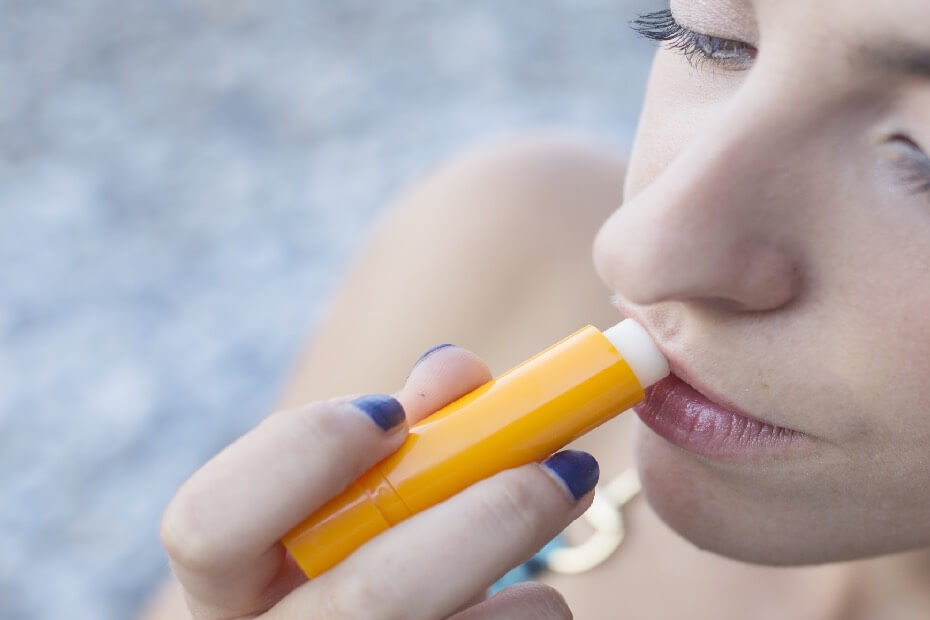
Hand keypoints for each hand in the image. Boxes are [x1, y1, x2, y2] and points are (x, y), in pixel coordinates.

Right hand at [160, 345, 597, 618]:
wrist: (402, 619)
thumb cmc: (366, 556)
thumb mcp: (356, 498)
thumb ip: (400, 430)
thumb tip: (458, 372)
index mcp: (228, 591)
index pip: (208, 525)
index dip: (302, 455)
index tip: (391, 414)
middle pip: (373, 599)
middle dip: (487, 517)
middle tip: (567, 464)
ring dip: (529, 575)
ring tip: (559, 521)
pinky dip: (533, 614)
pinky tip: (528, 597)